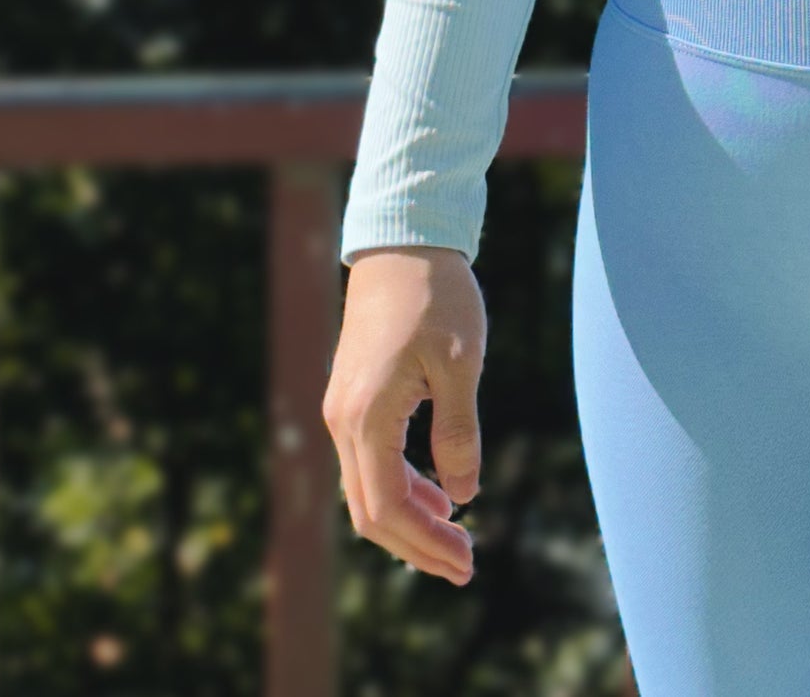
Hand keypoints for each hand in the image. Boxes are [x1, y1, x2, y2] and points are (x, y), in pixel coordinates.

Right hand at [323, 245, 486, 584]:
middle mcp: (343, 421)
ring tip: (456, 537)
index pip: (388, 508)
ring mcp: (342, 410)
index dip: (425, 544)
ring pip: (366, 489)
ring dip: (409, 519)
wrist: (403, 244)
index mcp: (367, 417)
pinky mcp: (351, 398)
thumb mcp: (461, 363)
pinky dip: (400, 486)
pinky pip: (368, 462)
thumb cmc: (437, 297)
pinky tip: (436, 493)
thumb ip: (459, 431)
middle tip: (465, 565)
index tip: (467, 562)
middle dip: (416, 546)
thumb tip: (462, 496)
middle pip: (370, 512)